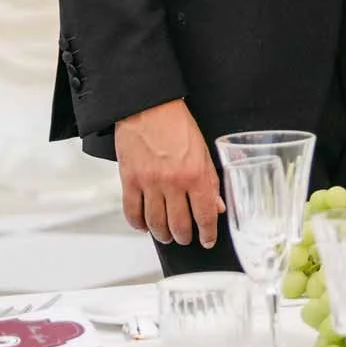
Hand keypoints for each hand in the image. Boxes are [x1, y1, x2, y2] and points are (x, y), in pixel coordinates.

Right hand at [115, 99, 225, 247]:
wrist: (148, 106)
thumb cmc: (177, 124)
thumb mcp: (203, 150)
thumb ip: (210, 180)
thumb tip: (216, 206)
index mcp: (195, 173)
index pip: (205, 215)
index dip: (208, 233)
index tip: (207, 240)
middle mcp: (173, 182)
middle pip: (179, 225)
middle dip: (184, 237)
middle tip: (186, 238)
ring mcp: (149, 183)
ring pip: (156, 224)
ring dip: (163, 234)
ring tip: (167, 235)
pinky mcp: (129, 180)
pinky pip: (132, 213)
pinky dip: (138, 224)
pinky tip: (145, 225)